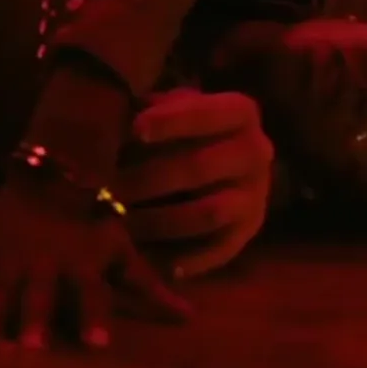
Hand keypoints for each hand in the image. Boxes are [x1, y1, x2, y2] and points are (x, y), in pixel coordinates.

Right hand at [0, 176, 190, 348]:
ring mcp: (5, 260)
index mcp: (79, 267)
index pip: (91, 296)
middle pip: (38, 296)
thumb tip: (189, 318)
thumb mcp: (121, 248)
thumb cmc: (91, 220)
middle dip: (34, 321)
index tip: (96, 345)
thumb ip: (149, 287)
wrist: (50, 172)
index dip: (94, 319)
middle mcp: (42, 266)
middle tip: (30, 349)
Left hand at [120, 89, 273, 277]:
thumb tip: (117, 122)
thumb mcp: (175, 107)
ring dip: (160, 221)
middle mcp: (255, 154)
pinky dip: (187, 259)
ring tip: (124, 222)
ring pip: (208, 214)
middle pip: (200, 168)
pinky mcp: (249, 232)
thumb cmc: (189, 130)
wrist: (232, 163)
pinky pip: (219, 251)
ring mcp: (256, 196)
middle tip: (111, 188)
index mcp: (240, 114)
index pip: (208, 114)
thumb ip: (151, 109)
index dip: (171, 122)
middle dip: (149, 180)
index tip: (135, 130)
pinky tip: (155, 260)